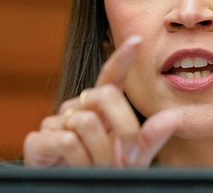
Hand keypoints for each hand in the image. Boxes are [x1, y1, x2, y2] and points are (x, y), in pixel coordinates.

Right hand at [23, 36, 181, 167]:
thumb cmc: (105, 173)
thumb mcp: (133, 158)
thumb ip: (151, 138)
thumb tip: (175, 116)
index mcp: (102, 109)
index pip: (111, 76)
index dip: (122, 57)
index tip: (137, 40)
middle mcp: (78, 109)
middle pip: (104, 95)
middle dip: (123, 127)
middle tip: (125, 157)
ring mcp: (55, 123)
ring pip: (86, 123)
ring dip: (100, 153)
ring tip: (98, 168)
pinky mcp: (37, 141)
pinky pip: (66, 142)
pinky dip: (79, 161)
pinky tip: (77, 169)